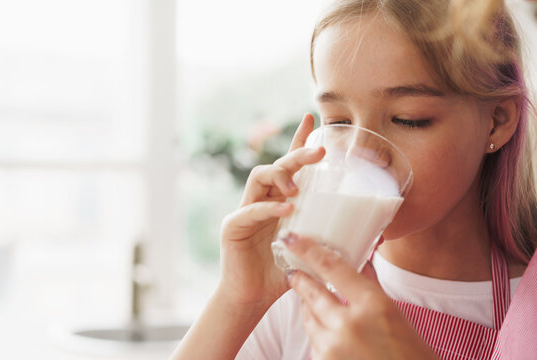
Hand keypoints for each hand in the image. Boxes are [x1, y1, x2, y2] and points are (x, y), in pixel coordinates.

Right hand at [217, 114, 325, 310]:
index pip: (290, 165)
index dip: (299, 141)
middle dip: (298, 154)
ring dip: (281, 177)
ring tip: (298, 188)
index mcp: (281, 201)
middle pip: (278, 166)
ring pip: (259, 177)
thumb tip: (377, 238)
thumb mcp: (315, 253)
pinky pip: (250, 209)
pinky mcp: (233, 226)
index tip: (312, 118)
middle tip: (320, 152)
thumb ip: (338, 240)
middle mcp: (263, 200)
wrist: (253, 298)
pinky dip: (269, 208)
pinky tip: (287, 209)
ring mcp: (246, 210)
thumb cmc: (283, 273)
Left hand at [283, 233, 438, 359]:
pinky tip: (326, 329)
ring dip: (308, 307)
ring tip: (310, 300)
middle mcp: (349, 324)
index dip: (307, 249)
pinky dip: (317, 332)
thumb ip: (371, 287)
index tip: (292, 239)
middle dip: (300, 280)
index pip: (332, 267)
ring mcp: (334, 346)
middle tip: (293, 272)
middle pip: (312, 292)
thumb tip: (359, 264)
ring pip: (309, 317)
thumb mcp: (395, 313)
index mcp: (373, 304)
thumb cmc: (410, 352)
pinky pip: (313, 340)